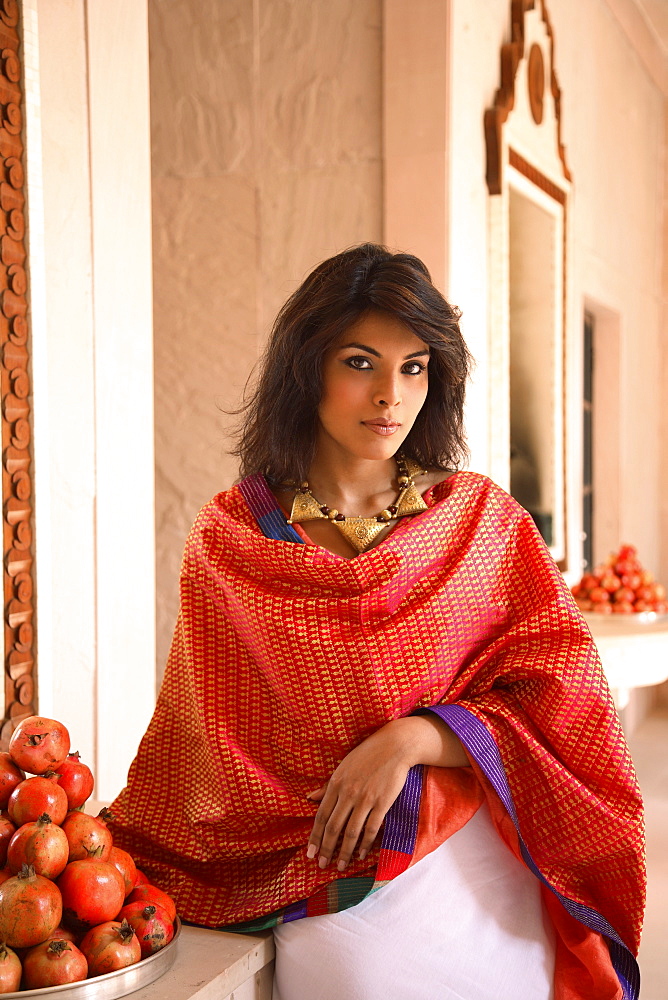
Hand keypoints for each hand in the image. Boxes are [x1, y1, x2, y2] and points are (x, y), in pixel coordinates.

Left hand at [305, 714, 468, 871]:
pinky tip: (361, 854)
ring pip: (351, 831)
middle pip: (333, 827)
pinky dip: (365, 844)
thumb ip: (327, 785)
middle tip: (322, 865)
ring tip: (341, 866)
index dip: (314, 836)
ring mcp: (365, 798)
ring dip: (345, 852)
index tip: (310, 853)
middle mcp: (348, 792)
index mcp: (336, 783)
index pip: (321, 816)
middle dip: (326, 849)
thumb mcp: (343, 767)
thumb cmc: (367, 755)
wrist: (394, 745)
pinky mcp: (382, 802)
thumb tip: (309, 797)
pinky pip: (371, 828)